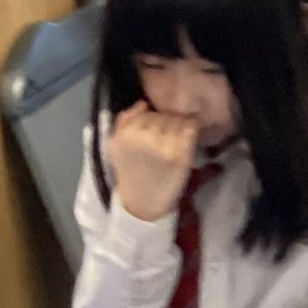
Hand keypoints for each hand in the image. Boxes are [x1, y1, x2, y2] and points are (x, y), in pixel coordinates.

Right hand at [107, 103, 198, 222]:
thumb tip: (143, 103)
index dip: (154, 119)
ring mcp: (165, 146)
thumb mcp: (116, 145)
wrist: (142, 204)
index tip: (156, 131)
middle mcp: (145, 136)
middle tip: (167, 136)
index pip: (147, 111)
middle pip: (164, 115)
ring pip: (178, 120)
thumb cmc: (129, 173)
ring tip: (176, 141)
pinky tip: (187, 140)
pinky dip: (191, 131)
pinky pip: (191, 130)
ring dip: (180, 127)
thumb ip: (124, 120)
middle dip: (167, 122)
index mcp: (127, 133)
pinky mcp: (181, 156)